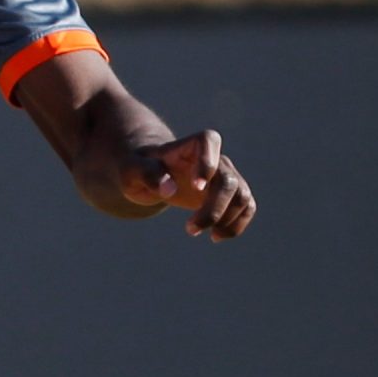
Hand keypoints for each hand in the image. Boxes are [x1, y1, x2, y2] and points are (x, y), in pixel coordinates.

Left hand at [116, 130, 255, 240]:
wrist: (148, 172)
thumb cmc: (138, 167)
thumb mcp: (131, 169)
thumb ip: (147, 174)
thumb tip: (169, 189)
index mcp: (188, 145)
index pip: (209, 141)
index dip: (207, 163)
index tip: (196, 186)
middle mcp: (214, 158)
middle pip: (228, 181)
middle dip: (214, 209)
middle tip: (190, 230)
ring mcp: (224, 176)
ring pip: (241, 196)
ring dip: (225, 220)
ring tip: (196, 232)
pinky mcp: (228, 194)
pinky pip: (246, 207)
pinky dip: (235, 225)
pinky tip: (214, 236)